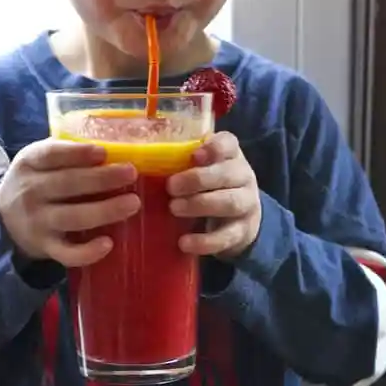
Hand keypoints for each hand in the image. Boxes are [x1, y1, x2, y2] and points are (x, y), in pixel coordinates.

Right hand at [0, 140, 139, 266]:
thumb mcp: (38, 159)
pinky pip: (67, 254)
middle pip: (68, 184)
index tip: (103, 152)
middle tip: (131, 173)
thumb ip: (66, 151)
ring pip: (73, 217)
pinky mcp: (46, 247)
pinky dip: (88, 252)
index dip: (78, 153)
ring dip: (105, 211)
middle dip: (102, 178)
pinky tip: (108, 243)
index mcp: (29, 163)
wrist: (4, 218)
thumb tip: (113, 145)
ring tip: (133, 203)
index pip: (51, 155)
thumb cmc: (35, 181)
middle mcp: (31, 192)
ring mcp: (38, 222)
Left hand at [167, 131, 260, 258]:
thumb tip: (139, 161)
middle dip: (198, 179)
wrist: (241, 217)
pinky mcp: (242, 232)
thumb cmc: (210, 185)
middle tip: (171, 186)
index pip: (229, 143)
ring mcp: (247, 204)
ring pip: (230, 203)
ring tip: (174, 208)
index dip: (214, 148)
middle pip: (227, 174)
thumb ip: (182, 161)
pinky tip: (184, 242)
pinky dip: (205, 241)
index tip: (194, 155)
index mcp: (231, 155)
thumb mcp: (202, 168)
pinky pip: (226, 236)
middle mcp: (243, 176)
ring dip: (200, 205)